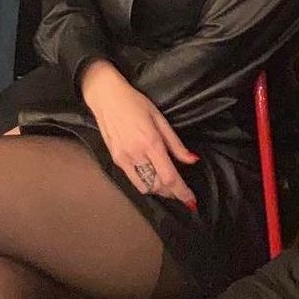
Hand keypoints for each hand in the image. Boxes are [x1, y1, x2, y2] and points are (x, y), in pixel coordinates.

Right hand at [80, 61, 197, 209]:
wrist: (106, 97)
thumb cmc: (135, 102)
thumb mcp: (159, 118)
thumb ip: (175, 143)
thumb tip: (192, 160)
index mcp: (151, 143)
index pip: (169, 177)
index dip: (182, 192)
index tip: (191, 201)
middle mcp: (136, 155)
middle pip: (158, 186)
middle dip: (172, 192)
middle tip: (181, 190)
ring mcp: (123, 159)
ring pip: (145, 187)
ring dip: (159, 190)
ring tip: (167, 184)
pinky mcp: (115, 161)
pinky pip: (134, 180)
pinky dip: (145, 183)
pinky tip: (151, 175)